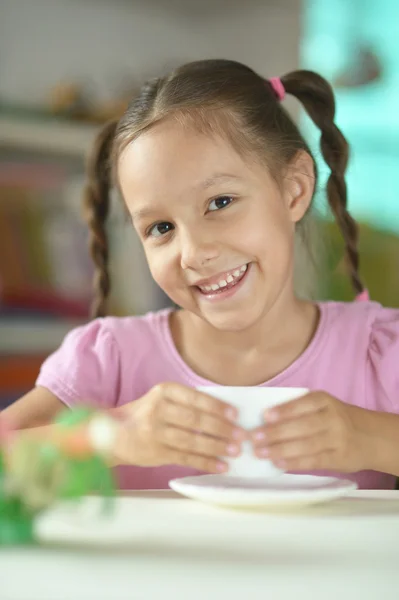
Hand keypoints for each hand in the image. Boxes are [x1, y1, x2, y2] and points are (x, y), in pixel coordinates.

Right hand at [111, 382, 243, 472]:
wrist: (114, 434)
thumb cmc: (146, 414)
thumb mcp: (162, 399)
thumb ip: (187, 403)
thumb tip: (225, 414)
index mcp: (164, 392)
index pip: (195, 398)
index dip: (217, 407)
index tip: (235, 414)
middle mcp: (158, 410)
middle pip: (196, 420)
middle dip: (222, 429)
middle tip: (241, 435)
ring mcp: (155, 433)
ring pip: (192, 441)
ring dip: (216, 447)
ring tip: (235, 451)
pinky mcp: (156, 453)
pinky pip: (185, 458)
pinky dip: (205, 462)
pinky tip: (221, 466)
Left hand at [251, 391, 368, 472]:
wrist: (370, 437)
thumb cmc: (335, 419)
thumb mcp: (323, 406)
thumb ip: (300, 409)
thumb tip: (264, 419)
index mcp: (325, 401)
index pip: (303, 403)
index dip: (285, 410)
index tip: (265, 415)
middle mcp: (333, 419)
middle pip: (302, 426)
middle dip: (276, 432)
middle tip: (254, 437)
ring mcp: (337, 439)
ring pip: (306, 445)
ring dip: (280, 449)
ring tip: (260, 452)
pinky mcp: (339, 458)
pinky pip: (313, 461)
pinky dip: (294, 463)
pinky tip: (278, 463)